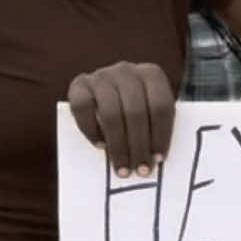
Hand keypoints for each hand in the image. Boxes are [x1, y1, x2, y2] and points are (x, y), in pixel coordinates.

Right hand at [68, 62, 174, 176]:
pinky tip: (101, 146)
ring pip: (111, 114)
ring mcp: (101, 76)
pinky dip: (91, 130)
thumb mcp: (153, 113)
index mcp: (152, 74)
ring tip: (123, 168)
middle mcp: (126, 70)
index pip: (161, 105)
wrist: (109, 94)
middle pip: (135, 112)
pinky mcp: (79, 84)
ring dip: (118, 146)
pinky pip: (83, 109)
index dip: (161, 135)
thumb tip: (157, 158)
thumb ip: (157, 128)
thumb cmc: (139, 112)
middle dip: (139, 146)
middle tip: (141, 170)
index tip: (159, 159)